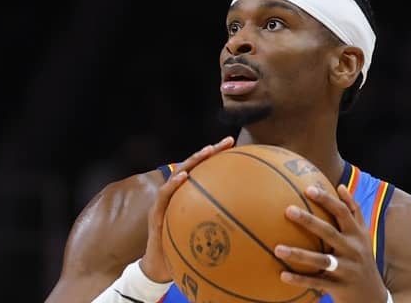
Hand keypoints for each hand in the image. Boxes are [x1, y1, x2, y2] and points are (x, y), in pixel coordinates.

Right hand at [139, 136, 234, 281]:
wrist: (160, 268)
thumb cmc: (185, 254)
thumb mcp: (208, 241)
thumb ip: (223, 230)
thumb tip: (255, 229)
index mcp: (191, 198)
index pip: (206, 173)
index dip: (220, 158)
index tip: (237, 146)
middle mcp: (178, 195)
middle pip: (194, 166)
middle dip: (210, 152)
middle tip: (227, 142)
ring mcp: (165, 202)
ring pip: (178, 174)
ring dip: (192, 161)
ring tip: (206, 152)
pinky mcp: (155, 213)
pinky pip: (164, 195)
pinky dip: (173, 184)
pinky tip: (184, 177)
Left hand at [274, 185, 388, 302]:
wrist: (373, 295)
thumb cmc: (363, 258)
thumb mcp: (363, 235)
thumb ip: (354, 211)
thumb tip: (340, 186)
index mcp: (357, 235)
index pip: (343, 212)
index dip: (327, 200)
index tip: (308, 189)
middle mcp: (353, 250)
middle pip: (329, 232)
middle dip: (309, 221)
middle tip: (288, 210)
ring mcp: (346, 269)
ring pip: (320, 260)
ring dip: (298, 254)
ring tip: (277, 249)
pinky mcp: (339, 287)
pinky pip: (316, 282)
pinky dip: (300, 279)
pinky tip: (282, 275)